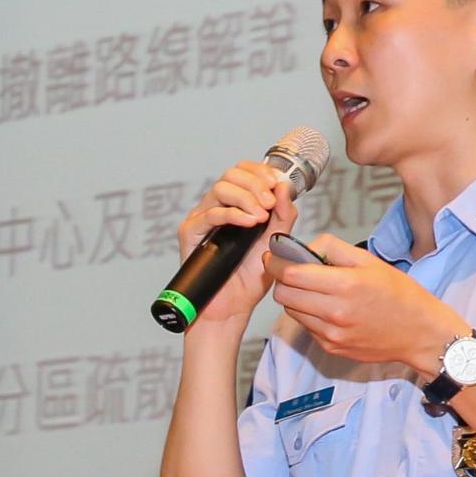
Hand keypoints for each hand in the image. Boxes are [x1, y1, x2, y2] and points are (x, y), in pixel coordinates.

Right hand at [177, 160, 297, 325]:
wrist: (234, 305)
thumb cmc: (252, 276)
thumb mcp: (277, 241)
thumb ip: (284, 214)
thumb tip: (284, 186)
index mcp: (237, 204)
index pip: (243, 171)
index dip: (260, 171)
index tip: (277, 182)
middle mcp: (218, 207)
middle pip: (231, 175)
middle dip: (256, 184)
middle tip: (270, 203)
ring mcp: (203, 218)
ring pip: (220, 189)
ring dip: (246, 198)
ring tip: (261, 217)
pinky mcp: (191, 234)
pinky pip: (209, 214)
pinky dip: (233, 214)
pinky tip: (250, 223)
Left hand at [263, 234, 468, 373]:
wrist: (420, 333)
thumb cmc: (401, 296)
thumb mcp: (371, 260)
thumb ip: (333, 248)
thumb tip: (306, 248)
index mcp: (345, 285)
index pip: (291, 273)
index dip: (276, 262)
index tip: (274, 256)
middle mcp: (334, 312)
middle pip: (283, 294)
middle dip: (283, 280)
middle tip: (294, 272)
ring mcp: (331, 334)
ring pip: (291, 311)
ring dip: (296, 298)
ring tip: (316, 291)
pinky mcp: (331, 348)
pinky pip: (307, 327)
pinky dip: (310, 315)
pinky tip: (329, 309)